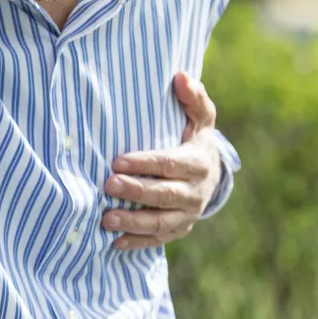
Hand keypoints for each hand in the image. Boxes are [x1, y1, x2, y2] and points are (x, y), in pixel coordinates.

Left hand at [101, 72, 220, 249]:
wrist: (212, 175)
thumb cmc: (195, 139)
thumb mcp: (200, 118)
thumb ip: (193, 98)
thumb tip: (180, 76)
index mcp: (198, 162)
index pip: (170, 163)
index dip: (145, 163)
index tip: (118, 161)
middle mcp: (196, 191)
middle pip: (164, 195)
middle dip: (136, 191)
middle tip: (108, 185)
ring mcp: (188, 214)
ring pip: (160, 222)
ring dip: (132, 222)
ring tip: (105, 218)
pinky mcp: (179, 230)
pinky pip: (158, 239)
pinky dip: (137, 242)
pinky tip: (114, 242)